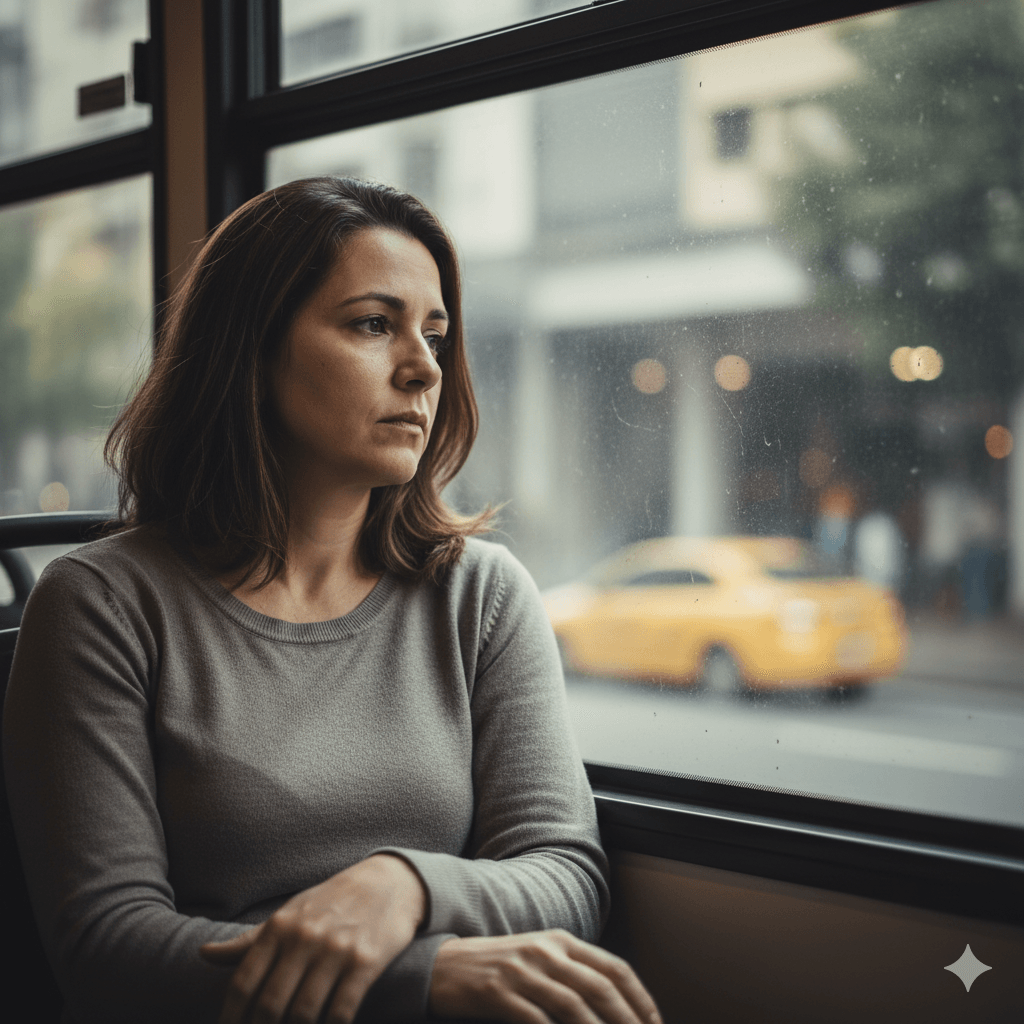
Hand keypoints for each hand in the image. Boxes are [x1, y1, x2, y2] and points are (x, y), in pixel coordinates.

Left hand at [200, 853, 426, 1023]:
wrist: (388, 882)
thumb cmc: (331, 902)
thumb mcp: (290, 913)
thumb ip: (249, 940)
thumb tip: (203, 954)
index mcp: (280, 927)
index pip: (243, 983)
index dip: (230, 1018)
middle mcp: (305, 937)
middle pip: (270, 1006)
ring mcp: (336, 950)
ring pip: (304, 1014)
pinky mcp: (366, 963)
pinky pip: (341, 1012)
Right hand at [429, 930, 661, 1023]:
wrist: (445, 965)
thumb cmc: (499, 968)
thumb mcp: (540, 959)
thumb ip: (574, 974)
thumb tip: (614, 1006)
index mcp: (562, 941)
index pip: (614, 968)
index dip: (640, 1000)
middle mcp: (546, 951)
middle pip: (600, 987)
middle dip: (628, 1021)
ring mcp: (522, 970)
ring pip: (574, 1006)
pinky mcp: (498, 992)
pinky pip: (537, 1021)